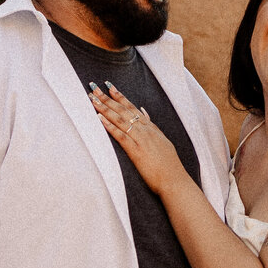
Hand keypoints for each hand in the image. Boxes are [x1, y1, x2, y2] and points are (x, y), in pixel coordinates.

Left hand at [90, 81, 186, 195]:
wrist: (175, 180)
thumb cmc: (169, 166)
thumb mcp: (163, 142)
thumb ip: (153, 127)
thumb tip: (144, 113)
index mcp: (151, 129)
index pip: (133, 108)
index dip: (121, 96)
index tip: (110, 86)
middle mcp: (146, 131)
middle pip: (124, 110)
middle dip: (108, 98)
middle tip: (94, 88)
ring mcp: (141, 140)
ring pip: (120, 120)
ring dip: (105, 108)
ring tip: (92, 99)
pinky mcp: (137, 152)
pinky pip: (121, 136)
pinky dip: (109, 126)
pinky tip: (99, 118)